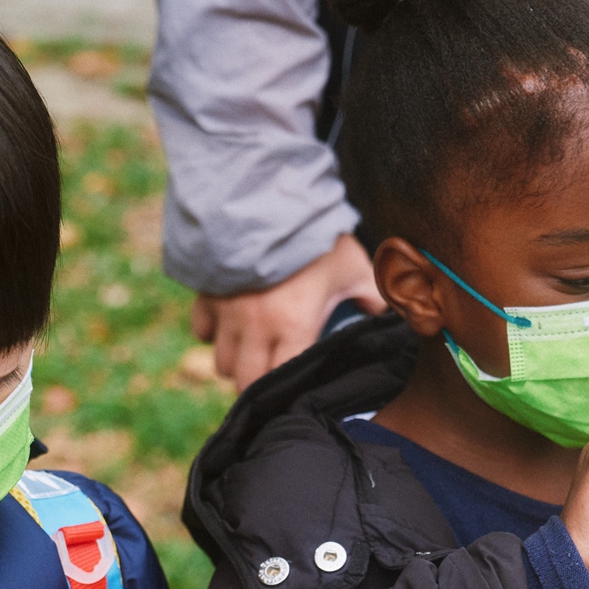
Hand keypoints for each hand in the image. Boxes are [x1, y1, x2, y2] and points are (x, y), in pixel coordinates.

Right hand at [190, 233, 384, 389]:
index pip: (282, 380)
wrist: (267, 195)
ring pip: (221, 362)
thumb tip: (386, 314)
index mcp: (292, 326)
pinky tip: (228, 328)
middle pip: (246, 381)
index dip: (287, 393)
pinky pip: (201, 330)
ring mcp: (227, 312)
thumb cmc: (315, 237)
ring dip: (236, 363)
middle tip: (273, 380)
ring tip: (252, 356)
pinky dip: (213, 335)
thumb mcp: (353, 265)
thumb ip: (371, 294)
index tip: (294, 393)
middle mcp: (255, 327)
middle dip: (259, 387)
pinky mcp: (206, 294)